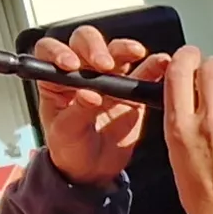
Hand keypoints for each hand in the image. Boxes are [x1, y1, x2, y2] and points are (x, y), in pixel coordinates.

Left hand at [32, 25, 154, 185]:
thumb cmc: (70, 150)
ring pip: (116, 51)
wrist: (94, 171)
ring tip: (136, 53)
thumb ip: (76, 113)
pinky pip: (144, 72)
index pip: (51, 51)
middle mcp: (82, 73)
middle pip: (86, 42)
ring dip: (126, 48)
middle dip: (96, 47)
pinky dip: (154, 65)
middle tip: (104, 64)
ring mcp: (109, 79)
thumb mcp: (65, 134)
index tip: (71, 65)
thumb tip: (89, 94)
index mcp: (56, 80)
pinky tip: (161, 63)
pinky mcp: (132, 90)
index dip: (60, 51)